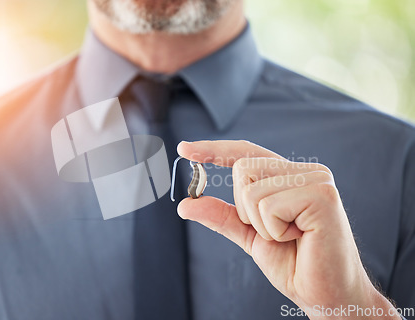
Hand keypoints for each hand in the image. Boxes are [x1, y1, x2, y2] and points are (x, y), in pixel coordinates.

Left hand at [177, 140, 398, 319]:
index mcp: (289, 176)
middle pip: (243, 168)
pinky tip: (299, 238)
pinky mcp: (322, 195)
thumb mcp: (249, 236)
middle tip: (276, 231)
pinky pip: (269, 206)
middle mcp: (305, 172)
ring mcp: (317, 180)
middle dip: (246, 210)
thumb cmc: (293, 263)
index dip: (214, 149)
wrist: (324, 295)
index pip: (246, 153)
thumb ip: (222, 216)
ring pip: (252, 189)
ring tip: (290, 236)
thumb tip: (186, 204)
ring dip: (261, 224)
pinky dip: (274, 230)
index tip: (184, 149)